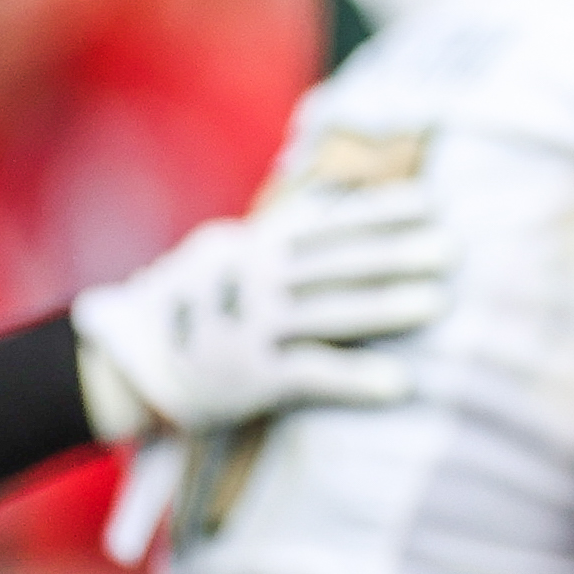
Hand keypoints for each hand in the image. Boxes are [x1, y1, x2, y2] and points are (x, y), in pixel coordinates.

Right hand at [71, 181, 449, 437]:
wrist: (122, 364)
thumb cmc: (191, 306)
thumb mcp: (226, 254)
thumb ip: (282, 228)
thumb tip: (336, 190)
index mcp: (254, 248)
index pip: (328, 222)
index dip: (379, 210)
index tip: (431, 200)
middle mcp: (254, 281)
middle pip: (337, 263)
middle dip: (395, 252)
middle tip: (452, 247)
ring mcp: (251, 328)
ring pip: (329, 312)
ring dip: (386, 306)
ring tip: (437, 302)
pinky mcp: (249, 377)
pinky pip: (311, 374)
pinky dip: (357, 378)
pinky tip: (401, 383)